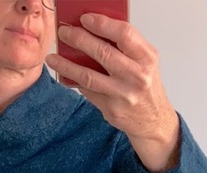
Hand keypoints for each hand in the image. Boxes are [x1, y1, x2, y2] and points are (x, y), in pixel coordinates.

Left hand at [45, 14, 179, 172]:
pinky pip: (88, 92)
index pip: (124, 34)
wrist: (153, 120)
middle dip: (79, 40)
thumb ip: (126, 47)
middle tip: (64, 33)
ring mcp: (123, 95)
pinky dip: (75, 82)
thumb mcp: (145, 62)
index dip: (102, 24)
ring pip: (89, 77)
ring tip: (53, 58)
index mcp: (147, 58)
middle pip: (103, 53)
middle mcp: (136, 76)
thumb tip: (94, 31)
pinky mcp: (111, 109)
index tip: (85, 19)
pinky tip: (65, 75)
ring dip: (67, 66)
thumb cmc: (146, 87)